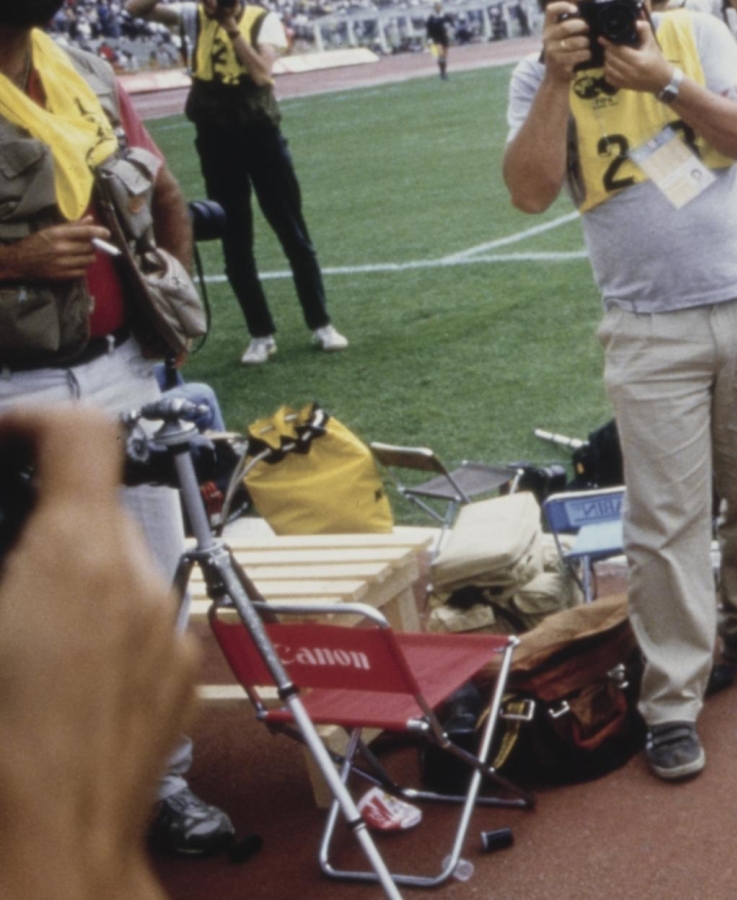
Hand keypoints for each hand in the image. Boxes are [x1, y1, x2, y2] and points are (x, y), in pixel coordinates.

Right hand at [0, 222, 112, 281]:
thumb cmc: (36, 243)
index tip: (107, 234)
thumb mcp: (51, 230)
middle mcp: (62, 248)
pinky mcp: (62, 275)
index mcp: (59, 234)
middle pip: (91, 247)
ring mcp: (62, 263)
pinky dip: (82, 268)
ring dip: (88, 257)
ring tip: (80, 255)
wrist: (18, 261)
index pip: (87, 232)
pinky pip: (83, 272)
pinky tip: (74, 264)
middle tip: (87, 245)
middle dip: (93, 246)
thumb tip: (91, 219)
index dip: (101, 232)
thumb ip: (73, 226)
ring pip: (89, 260)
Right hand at [0, 406, 195, 899]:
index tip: (1, 436)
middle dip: (32, 529)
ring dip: (63, 585)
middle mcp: (144, 584)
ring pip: (115, 574)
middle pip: (91, 513)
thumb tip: (12, 551)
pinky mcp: (180, 683)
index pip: (81, 431)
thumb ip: (3, 559)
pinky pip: (137, 628)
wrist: (52, 855)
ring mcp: (171, 635)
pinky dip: (94, 633)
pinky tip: (46, 680)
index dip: (30, 419)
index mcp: (79, 557)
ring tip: (12, 636)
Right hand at [540, 3, 591, 83]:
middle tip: (587, 29)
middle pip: (566, 27)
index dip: (563, 6)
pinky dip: (587, 54)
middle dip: (582, 26)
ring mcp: (553, 51)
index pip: (550, 11)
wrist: (555, 77)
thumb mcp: (560, 38)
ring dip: (586, 43)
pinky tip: (587, 55)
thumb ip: (568, 27)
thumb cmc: (562, 53)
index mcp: (548, 28)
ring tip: (587, 45)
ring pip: (576, 42)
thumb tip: (588, 16)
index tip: (575, 9)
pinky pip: (580, 54)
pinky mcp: (560, 62)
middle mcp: (547, 38)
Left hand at [602, 19, 674, 93]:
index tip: (601, 38)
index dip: (608, 44)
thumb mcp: (652, 44)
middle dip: (607, 51)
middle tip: (608, 46)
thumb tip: (636, 21)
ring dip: (607, 61)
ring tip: (610, 56)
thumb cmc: (657, 60)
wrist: (663, 80)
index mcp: (637, 60)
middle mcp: (631, 71)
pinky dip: (608, 72)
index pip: (618, 51)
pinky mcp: (625, 86)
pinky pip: (610, 79)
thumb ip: (644, 31)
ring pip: (608, 69)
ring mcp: (627, 80)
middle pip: (611, 59)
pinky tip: (611, 67)